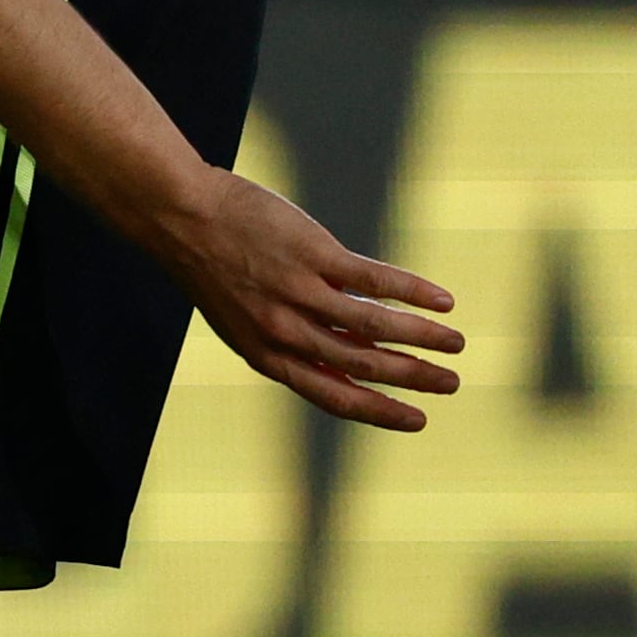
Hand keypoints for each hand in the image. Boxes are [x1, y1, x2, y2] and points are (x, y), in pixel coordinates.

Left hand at [164, 172, 462, 432]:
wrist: (179, 215)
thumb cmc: (213, 265)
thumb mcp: (241, 318)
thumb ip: (288, 339)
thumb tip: (345, 354)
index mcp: (265, 353)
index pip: (331, 394)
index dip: (378, 411)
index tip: (417, 421)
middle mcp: (283, 330)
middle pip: (362, 364)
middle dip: (412, 379)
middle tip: (451, 384)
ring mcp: (298, 293)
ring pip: (375, 326)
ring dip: (423, 338)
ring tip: (457, 344)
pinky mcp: (313, 255)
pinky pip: (375, 281)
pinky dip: (414, 293)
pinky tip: (443, 302)